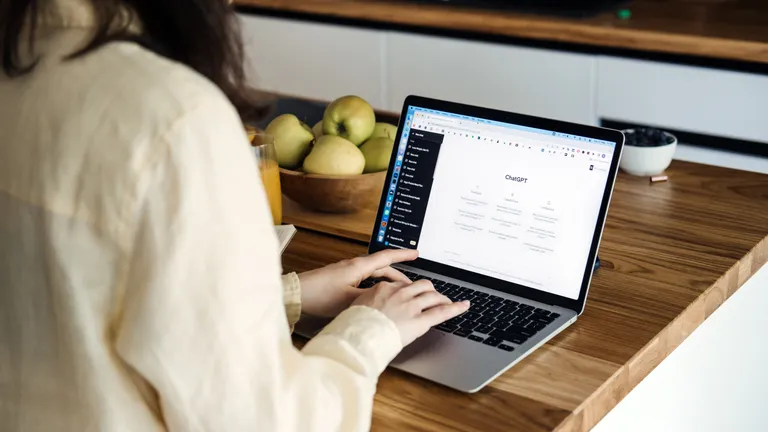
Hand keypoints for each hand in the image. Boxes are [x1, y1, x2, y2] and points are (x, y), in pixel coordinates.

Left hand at [297, 249, 417, 317]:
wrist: (296, 293)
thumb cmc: (319, 295)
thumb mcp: (350, 300)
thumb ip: (370, 298)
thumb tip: (387, 300)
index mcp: (358, 266)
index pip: (386, 257)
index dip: (403, 255)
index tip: (415, 252)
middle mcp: (354, 266)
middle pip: (382, 267)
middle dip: (398, 275)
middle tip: (410, 285)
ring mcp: (346, 272)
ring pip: (373, 274)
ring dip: (385, 281)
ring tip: (396, 293)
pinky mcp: (340, 279)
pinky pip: (363, 279)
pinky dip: (374, 285)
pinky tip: (375, 296)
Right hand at [352, 280, 469, 345]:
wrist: (359, 337)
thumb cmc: (355, 326)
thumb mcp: (357, 307)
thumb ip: (368, 303)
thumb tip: (370, 306)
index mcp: (384, 288)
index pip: (403, 284)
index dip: (411, 290)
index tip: (413, 293)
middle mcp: (400, 294)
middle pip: (422, 285)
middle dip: (430, 290)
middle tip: (433, 296)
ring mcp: (412, 306)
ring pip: (433, 296)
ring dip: (441, 298)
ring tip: (447, 302)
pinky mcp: (420, 321)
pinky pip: (442, 312)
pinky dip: (456, 308)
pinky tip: (464, 306)